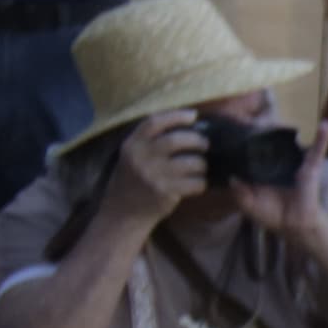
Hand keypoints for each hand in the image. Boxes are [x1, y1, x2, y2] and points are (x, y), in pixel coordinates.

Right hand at [106, 109, 213, 226]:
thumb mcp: (133, 155)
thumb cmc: (133, 179)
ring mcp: (153, 175)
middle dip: (197, 140)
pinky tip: (197, 183)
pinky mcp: (165, 192)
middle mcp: (141, 158)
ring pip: (191, 163)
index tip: (193, 115)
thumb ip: (150, 141)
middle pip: (175, 140)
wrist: (123, 211)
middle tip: (204, 144)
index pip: (154, 123)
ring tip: (200, 166)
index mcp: (132, 145)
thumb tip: (188, 125)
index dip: (176, 116)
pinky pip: (195, 183)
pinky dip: (201, 183)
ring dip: (202, 164)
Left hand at [234, 120, 327, 239]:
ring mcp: (295, 165)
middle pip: (270, 145)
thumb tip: (232, 176)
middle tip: (251, 121)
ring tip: (275, 114)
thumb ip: (238, 192)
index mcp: (263, 173)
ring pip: (291, 144)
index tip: (235, 132)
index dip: (245, 144)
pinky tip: (325, 124)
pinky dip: (322, 138)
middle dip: (262, 131)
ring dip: (289, 130)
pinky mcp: (310, 168)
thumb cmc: (273, 216)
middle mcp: (278, 166)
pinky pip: (317, 152)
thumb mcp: (248, 204)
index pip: (253, 154)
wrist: (294, 226)